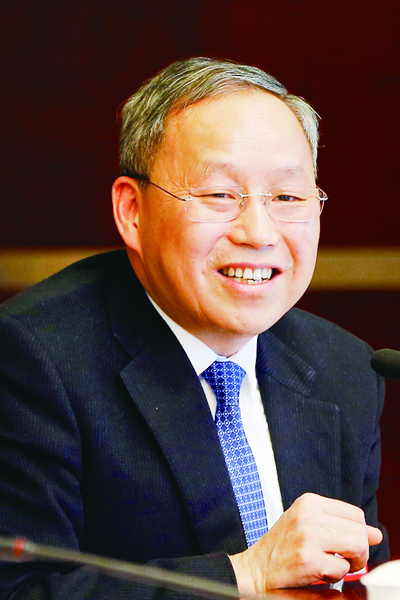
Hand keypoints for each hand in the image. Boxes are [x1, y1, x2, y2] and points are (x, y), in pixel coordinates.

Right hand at [229, 493, 382, 593]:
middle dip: (358, 550)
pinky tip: (321, 572)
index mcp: (308, 502)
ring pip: (357, 546)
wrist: (256, 568)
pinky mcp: (308, 560)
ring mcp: (308, 536)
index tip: (348, 544)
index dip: (358, 533)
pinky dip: (336, 576)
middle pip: (359, 530)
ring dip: (351, 563)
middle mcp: (308, 515)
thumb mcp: (308, 524)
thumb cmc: (282, 547)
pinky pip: (342, 570)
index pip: (355, 514)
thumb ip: (340, 525)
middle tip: (344, 559)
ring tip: (336, 565)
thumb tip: (375, 534)